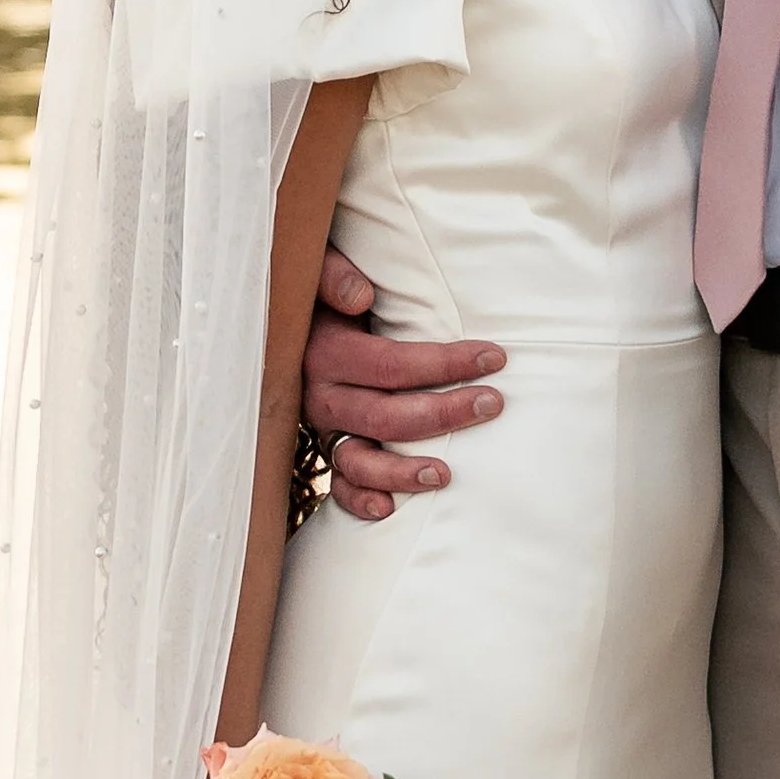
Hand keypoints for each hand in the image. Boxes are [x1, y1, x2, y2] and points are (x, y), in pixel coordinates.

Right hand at [302, 247, 505, 524]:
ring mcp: (322, 427)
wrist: (284, 321)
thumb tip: (359, 295)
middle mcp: (320, 395)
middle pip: (386, 416)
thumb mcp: (319, 269)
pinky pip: (338, 484)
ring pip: (360, 460)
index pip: (392, 365)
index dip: (446, 362)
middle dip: (444, 413)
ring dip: (403, 471)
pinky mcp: (325, 447)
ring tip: (446, 475)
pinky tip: (388, 509)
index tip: (494, 356)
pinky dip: (359, 499)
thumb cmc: (323, 293)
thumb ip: (333, 275)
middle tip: (493, 404)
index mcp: (325, 352)